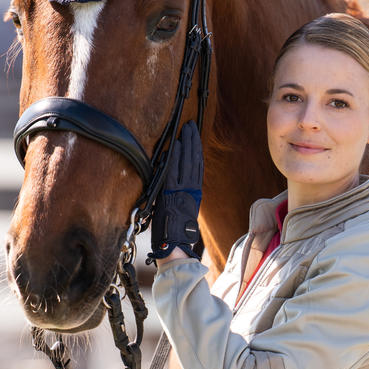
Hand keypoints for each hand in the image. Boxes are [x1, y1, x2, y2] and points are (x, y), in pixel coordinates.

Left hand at [149, 121, 202, 259]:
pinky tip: (176, 145)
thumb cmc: (175, 231)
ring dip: (186, 144)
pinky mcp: (171, 192)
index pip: (197, 167)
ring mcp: (182, 190)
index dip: (196, 150)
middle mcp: (191, 189)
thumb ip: (181, 196)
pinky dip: (175, 157)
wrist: (175, 242)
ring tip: (185, 130)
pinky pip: (173, 171)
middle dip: (193, 142)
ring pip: (186, 163)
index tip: (195, 137)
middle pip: (194, 160)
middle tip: (191, 126)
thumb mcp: (181, 210)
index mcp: (195, 193)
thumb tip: (176, 185)